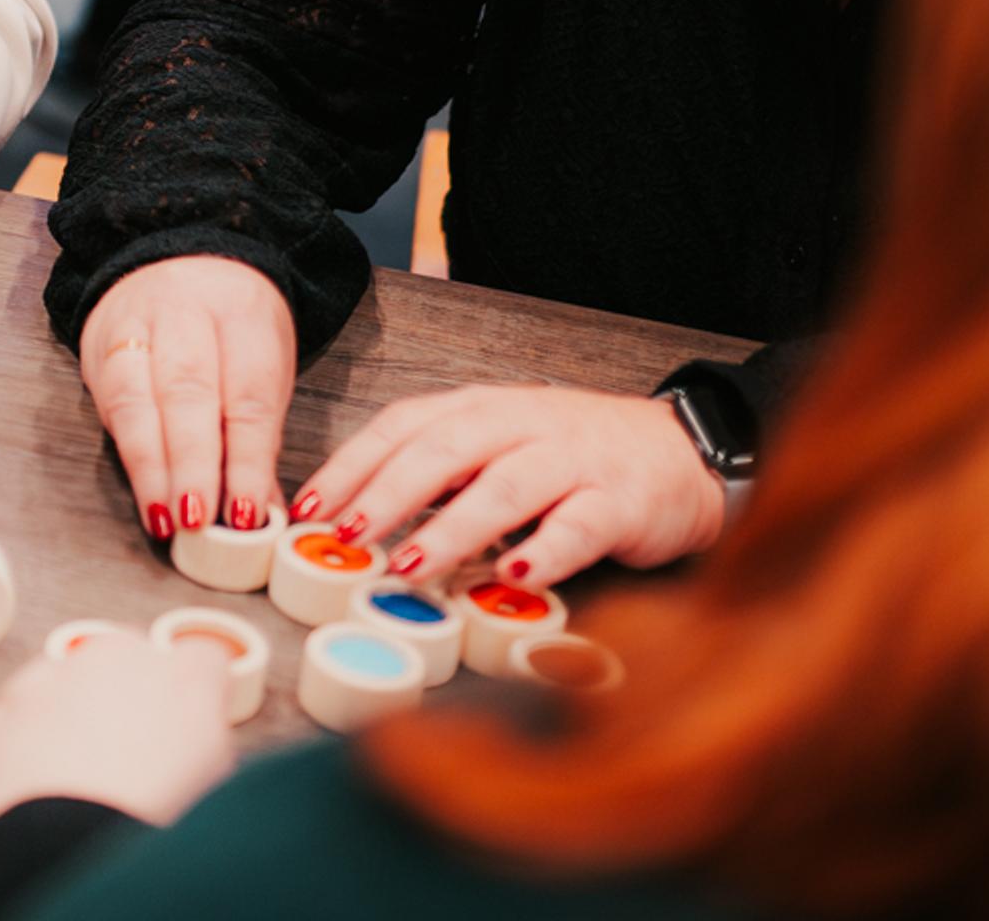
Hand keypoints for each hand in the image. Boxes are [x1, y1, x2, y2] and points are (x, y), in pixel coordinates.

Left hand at [0, 634, 234, 834]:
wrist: (67, 861)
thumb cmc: (151, 829)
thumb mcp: (214, 790)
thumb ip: (206, 750)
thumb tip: (197, 753)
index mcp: (182, 678)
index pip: (202, 661)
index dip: (197, 694)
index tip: (191, 721)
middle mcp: (112, 661)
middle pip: (126, 657)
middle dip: (129, 694)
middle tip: (133, 754)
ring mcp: (46, 684)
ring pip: (63, 683)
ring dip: (71, 713)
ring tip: (82, 780)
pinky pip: (15, 723)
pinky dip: (24, 747)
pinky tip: (39, 792)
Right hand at [79, 256, 294, 543]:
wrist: (178, 265)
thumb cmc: (231, 331)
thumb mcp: (265, 369)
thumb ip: (260, 441)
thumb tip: (262, 518)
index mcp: (241, 312)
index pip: (247, 393)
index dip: (245, 459)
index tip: (244, 514)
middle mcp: (183, 310)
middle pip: (187, 390)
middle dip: (192, 464)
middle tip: (198, 518)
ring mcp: (132, 323)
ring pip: (136, 397)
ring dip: (151, 467)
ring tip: (165, 518)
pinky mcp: (97, 345)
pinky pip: (110, 405)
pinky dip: (130, 455)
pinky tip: (145, 493)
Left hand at [293, 384, 726, 591]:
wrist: (680, 453)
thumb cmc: (572, 457)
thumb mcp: (497, 449)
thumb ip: (440, 476)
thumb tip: (358, 519)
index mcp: (480, 409)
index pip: (402, 425)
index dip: (353, 465)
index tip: (308, 507)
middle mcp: (521, 424)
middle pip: (444, 449)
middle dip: (388, 491)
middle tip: (345, 534)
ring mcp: (572, 460)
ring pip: (505, 486)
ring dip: (452, 528)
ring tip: (410, 565)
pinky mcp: (620, 501)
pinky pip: (578, 525)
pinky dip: (544, 551)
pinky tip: (513, 579)